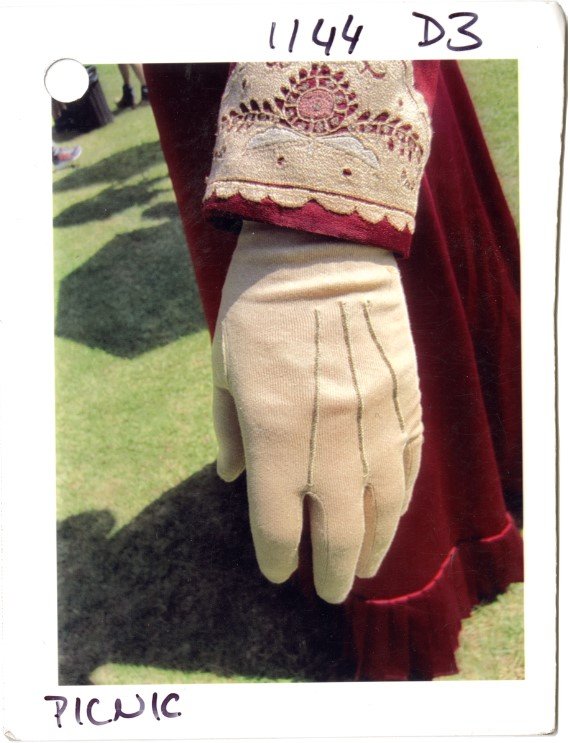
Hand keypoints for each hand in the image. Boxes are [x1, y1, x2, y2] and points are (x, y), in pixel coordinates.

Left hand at [211, 221, 422, 602]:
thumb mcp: (225, 368)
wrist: (324, 251)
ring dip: (373, 547)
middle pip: (336, 532)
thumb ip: (231, 430)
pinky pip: (409, 468)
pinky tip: (391, 517)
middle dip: (330, 571)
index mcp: (275, 436)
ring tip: (364, 567)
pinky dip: (400, 501)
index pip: (277, 523)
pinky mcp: (407, 404)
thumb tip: (233, 478)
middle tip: (328, 590)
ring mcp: (376, 424)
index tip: (276, 569)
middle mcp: (330, 442)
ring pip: (383, 509)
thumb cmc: (259, 307)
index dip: (276, 556)